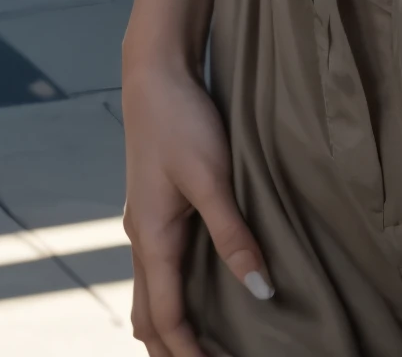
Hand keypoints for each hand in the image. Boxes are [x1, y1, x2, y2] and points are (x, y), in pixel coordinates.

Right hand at [123, 57, 272, 355]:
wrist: (155, 74)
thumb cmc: (182, 121)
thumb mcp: (212, 178)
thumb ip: (234, 234)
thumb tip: (260, 290)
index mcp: (153, 239)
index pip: (166, 317)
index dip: (188, 351)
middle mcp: (142, 237)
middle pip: (148, 314)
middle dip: (171, 347)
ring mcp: (145, 221)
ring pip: (147, 291)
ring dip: (167, 322)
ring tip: (198, 341)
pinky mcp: (154, 204)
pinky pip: (155, 266)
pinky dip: (169, 292)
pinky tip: (194, 284)